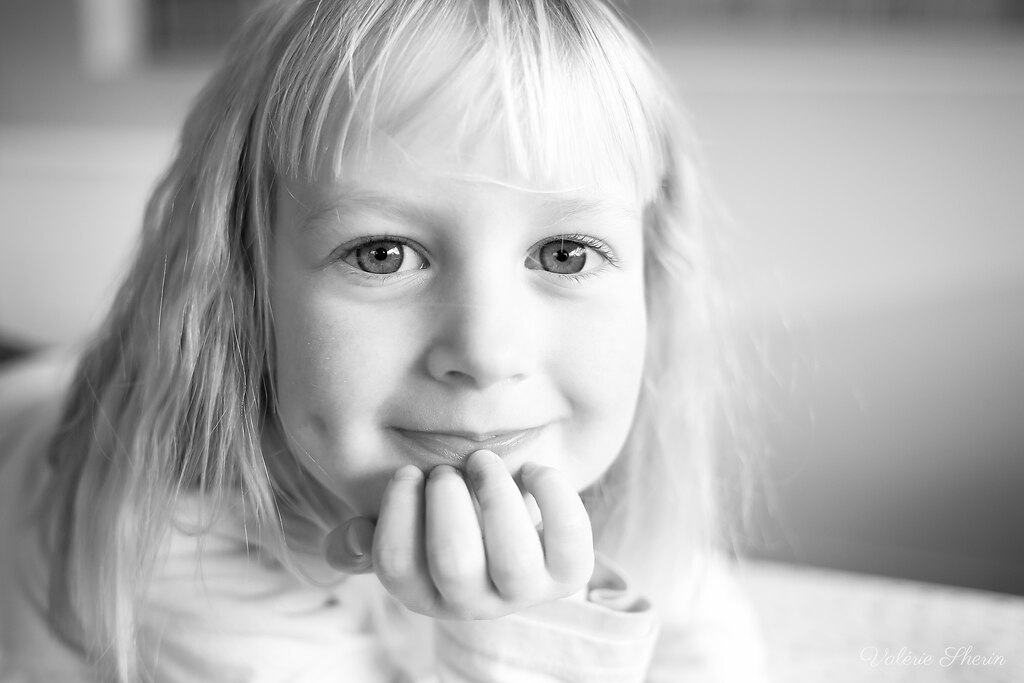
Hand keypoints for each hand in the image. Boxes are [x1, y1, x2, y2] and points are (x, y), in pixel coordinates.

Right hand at [323, 449, 594, 618]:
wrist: (520, 525)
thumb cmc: (452, 518)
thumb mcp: (407, 528)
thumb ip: (368, 535)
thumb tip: (353, 539)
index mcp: (426, 593)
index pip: (397, 567)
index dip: (397, 511)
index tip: (408, 472)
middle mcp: (474, 603)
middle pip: (455, 564)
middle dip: (447, 501)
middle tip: (447, 470)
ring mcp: (525, 591)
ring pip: (513, 557)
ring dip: (494, 493)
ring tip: (483, 462)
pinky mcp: (569, 571)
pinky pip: (570, 537)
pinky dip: (551, 492)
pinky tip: (531, 471)